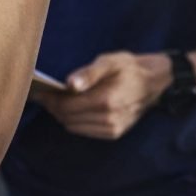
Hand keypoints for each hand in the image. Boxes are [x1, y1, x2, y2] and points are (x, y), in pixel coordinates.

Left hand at [33, 51, 171, 139]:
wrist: (155, 82)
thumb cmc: (130, 67)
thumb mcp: (110, 61)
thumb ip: (89, 73)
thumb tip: (69, 84)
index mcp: (106, 100)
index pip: (67, 106)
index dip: (50, 100)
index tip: (40, 91)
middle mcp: (108, 119)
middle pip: (67, 118)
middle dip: (54, 107)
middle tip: (45, 94)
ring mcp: (111, 129)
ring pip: (73, 127)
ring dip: (63, 115)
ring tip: (58, 100)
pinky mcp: (113, 134)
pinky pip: (84, 131)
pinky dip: (75, 121)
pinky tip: (74, 108)